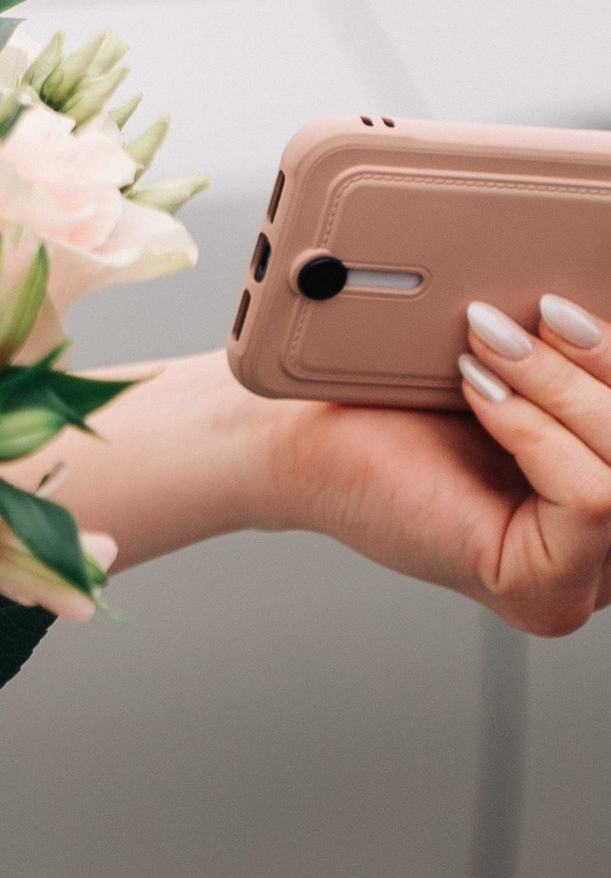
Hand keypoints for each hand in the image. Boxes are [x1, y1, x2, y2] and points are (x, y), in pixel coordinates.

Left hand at [65, 340, 610, 635]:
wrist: (296, 438)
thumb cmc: (393, 401)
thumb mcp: (512, 362)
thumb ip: (572, 353)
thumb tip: (605, 287)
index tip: (572, 301)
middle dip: (603, 363)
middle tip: (534, 308)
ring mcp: (586, 578)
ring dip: (563, 387)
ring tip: (489, 340)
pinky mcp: (544, 590)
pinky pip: (592, 498)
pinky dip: (539, 430)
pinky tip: (482, 393)